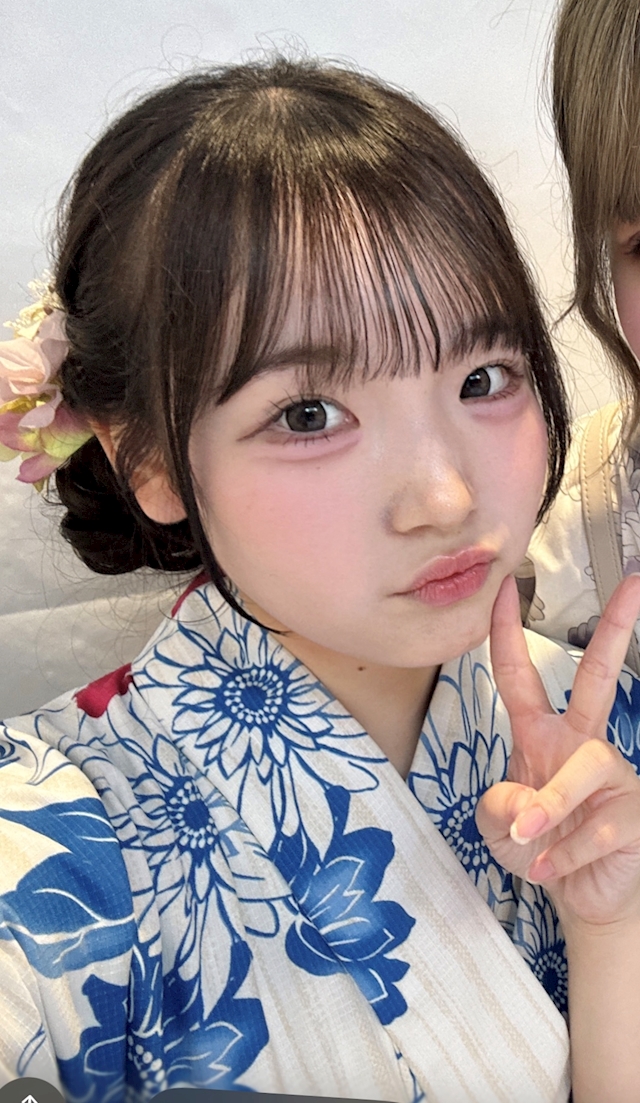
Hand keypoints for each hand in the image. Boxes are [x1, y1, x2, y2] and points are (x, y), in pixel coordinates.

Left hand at [476, 573, 639, 928]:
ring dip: (552, 804)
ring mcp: (613, 774)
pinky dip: (564, 853)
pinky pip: (599, 826)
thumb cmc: (538, 848)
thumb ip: (495, 808)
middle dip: (616, 628)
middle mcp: (580, 742)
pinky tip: (551, 869)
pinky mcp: (635, 813)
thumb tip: (524, 804)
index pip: (519, 674)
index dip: (505, 632)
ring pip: (588, 766)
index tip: (505, 587)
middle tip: (635, 582)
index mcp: (540, 733)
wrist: (579, 897)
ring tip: (528, 839)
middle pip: (598, 676)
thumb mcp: (497, 829)